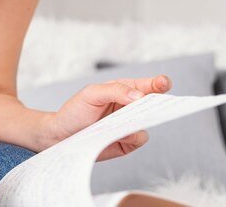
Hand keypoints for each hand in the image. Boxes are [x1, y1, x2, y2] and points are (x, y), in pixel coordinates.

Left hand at [48, 75, 171, 160]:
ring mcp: (129, 125)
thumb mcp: (91, 94)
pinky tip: (122, 134)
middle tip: (159, 102)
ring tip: (127, 119)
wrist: (61, 135)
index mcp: (123, 90)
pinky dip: (133, 136)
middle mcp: (129, 108)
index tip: (164, 83)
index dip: (158, 83)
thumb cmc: (75, 110)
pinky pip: (139, 139)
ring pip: (148, 122)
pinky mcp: (127, 143)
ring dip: (141, 120)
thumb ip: (115, 90)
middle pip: (152, 103)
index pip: (146, 85)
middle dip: (159, 102)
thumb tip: (139, 96)